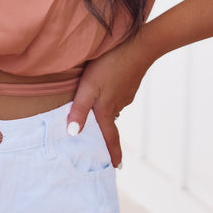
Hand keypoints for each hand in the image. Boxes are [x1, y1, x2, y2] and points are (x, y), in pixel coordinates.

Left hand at [66, 33, 150, 167]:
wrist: (139, 45)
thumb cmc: (109, 65)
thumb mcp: (88, 86)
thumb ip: (80, 109)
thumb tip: (73, 134)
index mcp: (107, 110)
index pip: (110, 138)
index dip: (113, 153)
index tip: (116, 167)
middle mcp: (118, 105)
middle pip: (109, 123)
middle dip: (105, 132)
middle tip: (99, 139)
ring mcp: (126, 93)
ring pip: (113, 107)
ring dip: (106, 111)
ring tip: (97, 110)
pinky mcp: (129, 81)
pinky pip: (118, 94)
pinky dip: (111, 95)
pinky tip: (106, 85)